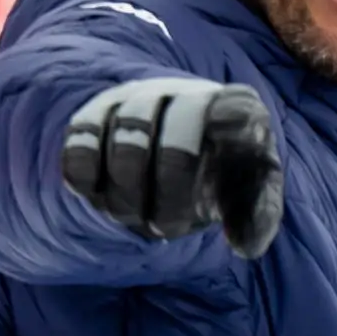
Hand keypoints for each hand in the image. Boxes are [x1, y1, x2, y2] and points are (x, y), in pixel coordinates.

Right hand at [60, 77, 283, 258]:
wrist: (188, 151)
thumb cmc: (225, 177)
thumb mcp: (250, 195)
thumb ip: (256, 218)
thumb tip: (245, 245)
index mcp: (235, 105)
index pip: (226, 119)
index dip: (203, 174)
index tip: (196, 216)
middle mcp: (186, 90)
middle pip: (171, 140)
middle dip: (164, 197)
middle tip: (165, 230)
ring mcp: (138, 95)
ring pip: (124, 139)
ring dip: (126, 194)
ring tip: (137, 220)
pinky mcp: (98, 110)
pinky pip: (80, 141)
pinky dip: (87, 179)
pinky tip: (104, 200)